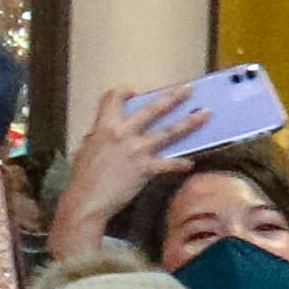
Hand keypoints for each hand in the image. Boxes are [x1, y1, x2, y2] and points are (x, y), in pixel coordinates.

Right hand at [50, 84, 188, 264]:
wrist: (87, 200)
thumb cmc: (83, 178)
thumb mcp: (87, 149)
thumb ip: (100, 137)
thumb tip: (111, 135)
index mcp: (104, 126)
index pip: (114, 97)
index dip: (125, 92)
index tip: (134, 93)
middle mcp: (123, 133)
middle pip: (152, 109)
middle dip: (173, 97)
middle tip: (188, 88)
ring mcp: (136, 150)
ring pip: (169, 131)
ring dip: (190, 122)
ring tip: (205, 114)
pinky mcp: (146, 168)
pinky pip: (169, 163)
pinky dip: (180, 164)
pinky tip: (190, 163)